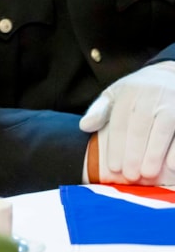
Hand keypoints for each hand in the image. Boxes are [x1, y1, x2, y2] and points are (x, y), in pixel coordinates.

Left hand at [80, 61, 174, 182]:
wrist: (167, 74)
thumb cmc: (135, 91)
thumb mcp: (114, 95)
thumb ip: (99, 111)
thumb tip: (84, 126)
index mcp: (128, 95)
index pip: (120, 124)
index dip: (117, 147)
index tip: (114, 167)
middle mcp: (151, 97)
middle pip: (140, 128)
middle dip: (134, 154)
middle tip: (130, 176)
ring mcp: (172, 103)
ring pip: (164, 130)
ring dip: (155, 153)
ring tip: (148, 174)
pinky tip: (172, 165)